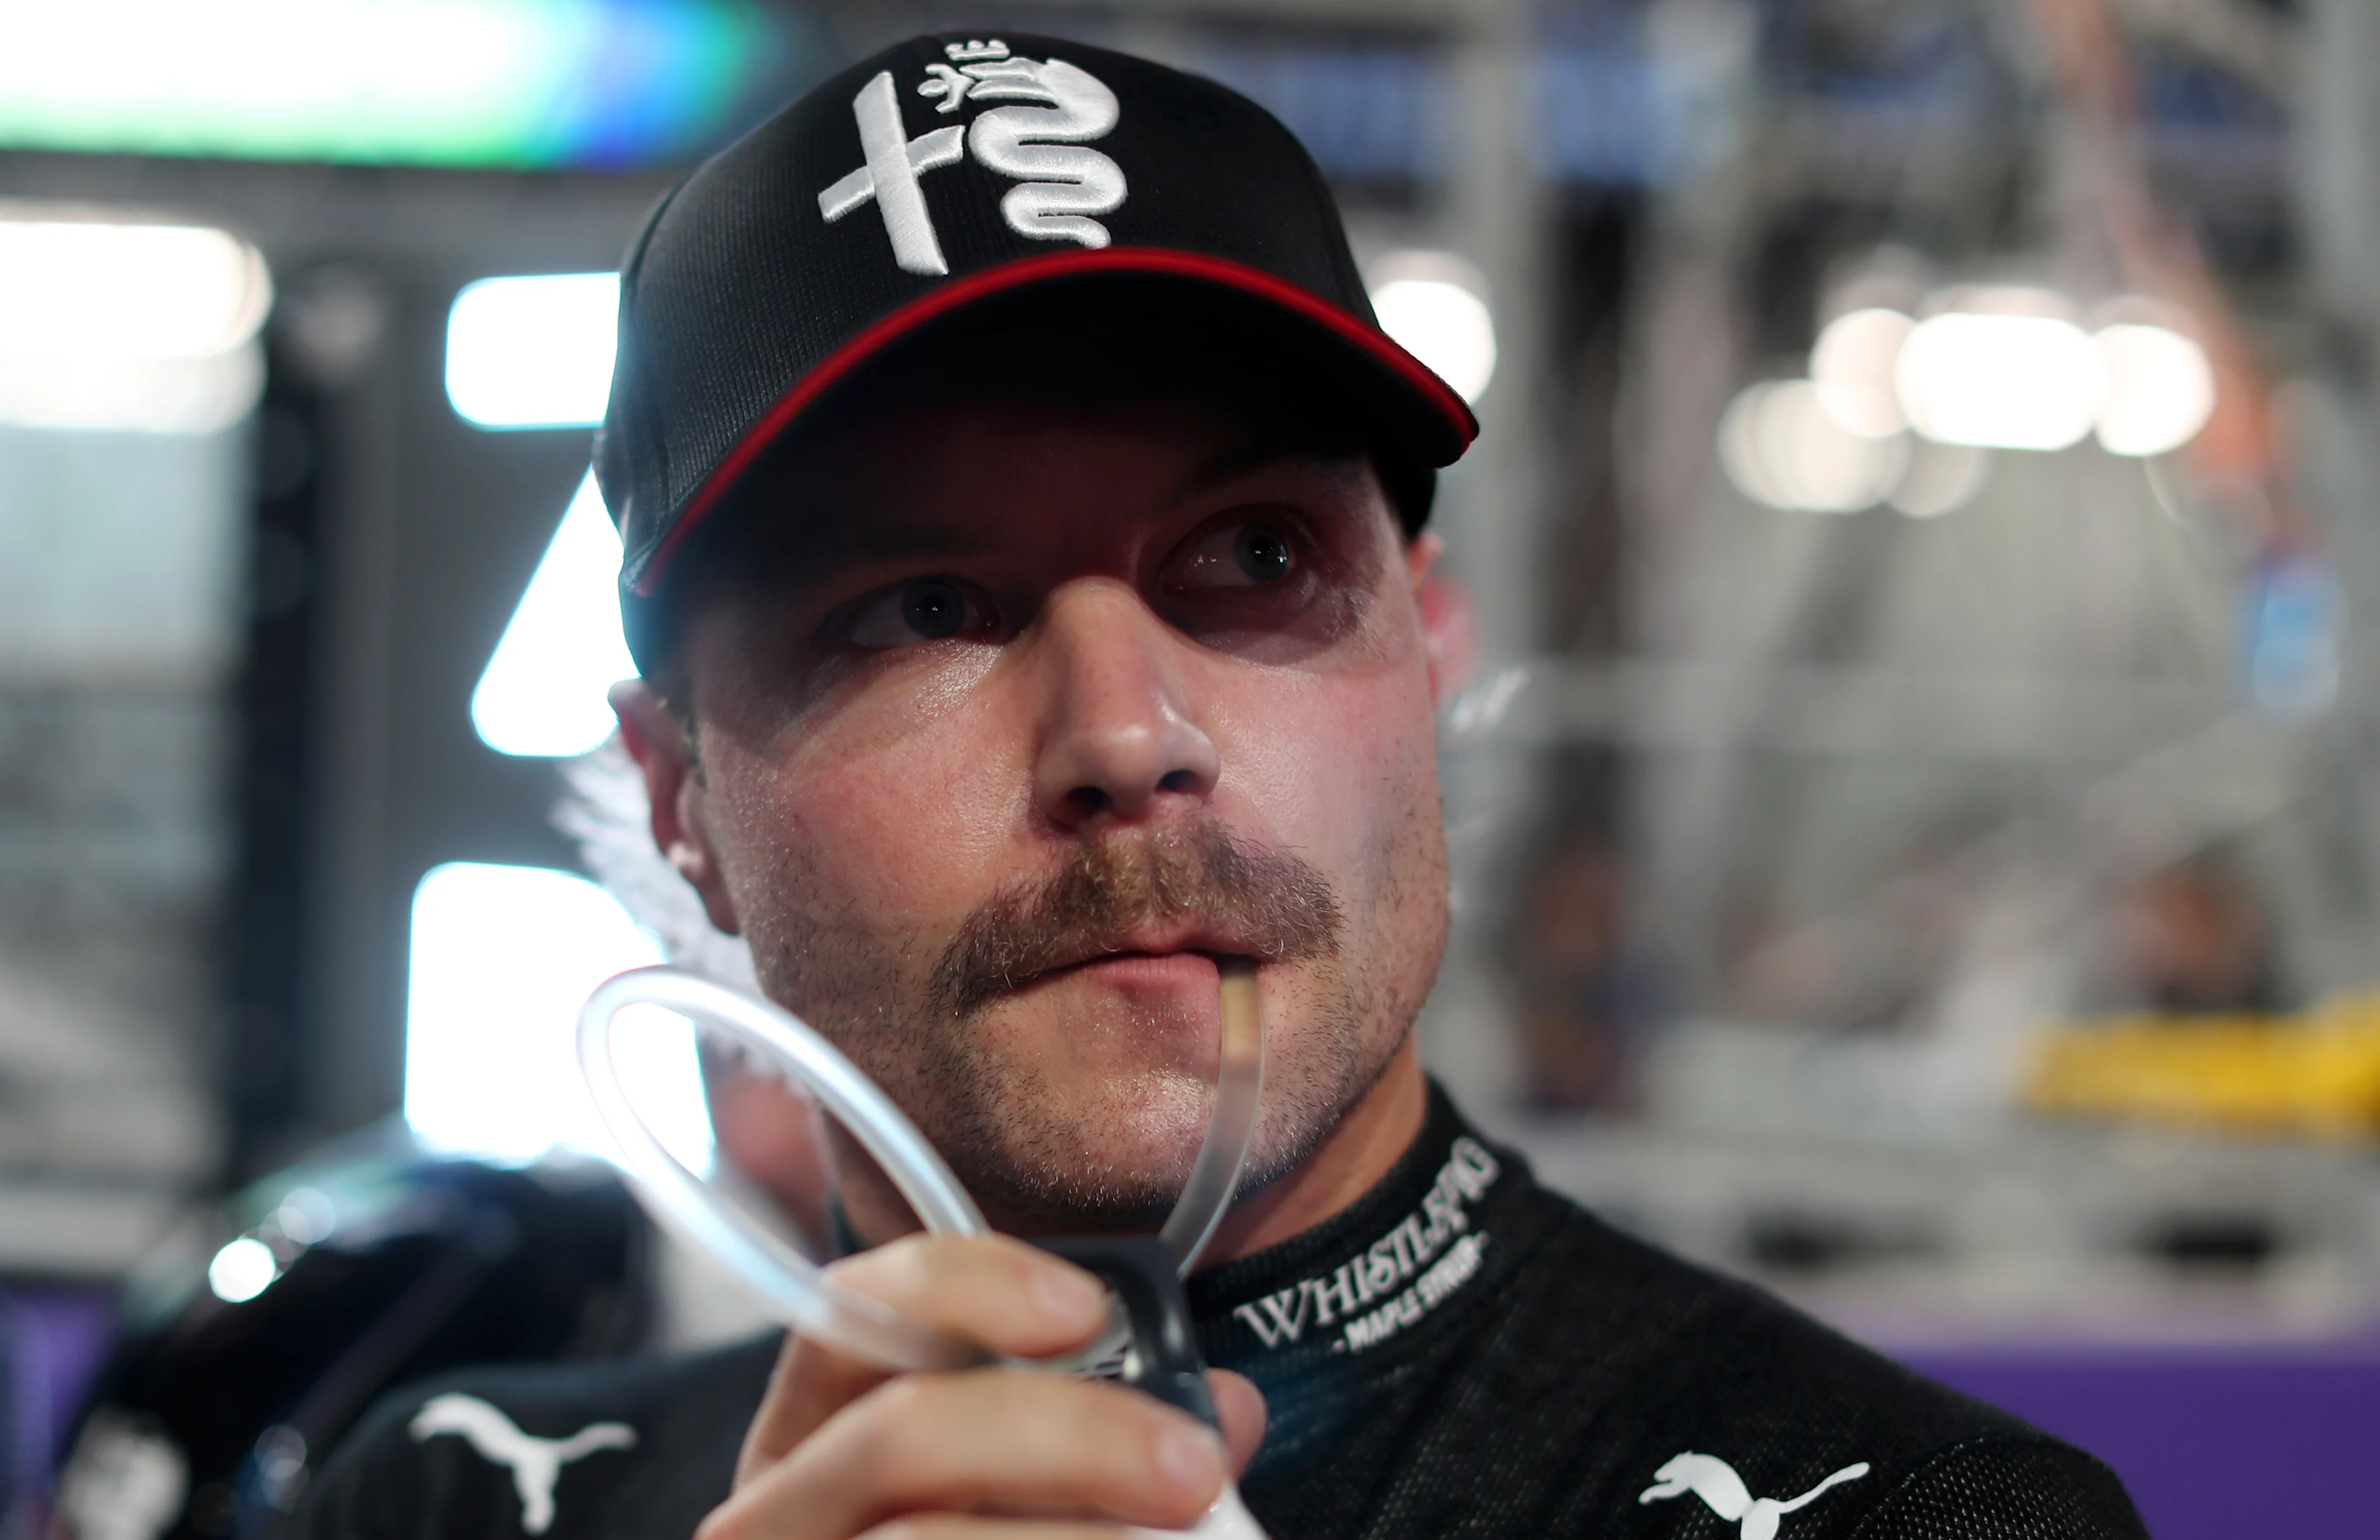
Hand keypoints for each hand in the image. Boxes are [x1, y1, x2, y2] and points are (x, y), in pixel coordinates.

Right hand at [699, 1233, 1267, 1538]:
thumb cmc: (981, 1530)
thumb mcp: (1020, 1479)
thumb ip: (1105, 1437)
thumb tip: (1224, 1410)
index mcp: (815, 1428)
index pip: (857, 1305)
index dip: (967, 1285)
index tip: (1085, 1310)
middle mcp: (775, 1502)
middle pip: (906, 1431)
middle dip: (1070, 1437)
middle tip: (1191, 1468)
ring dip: (1072, 1538)